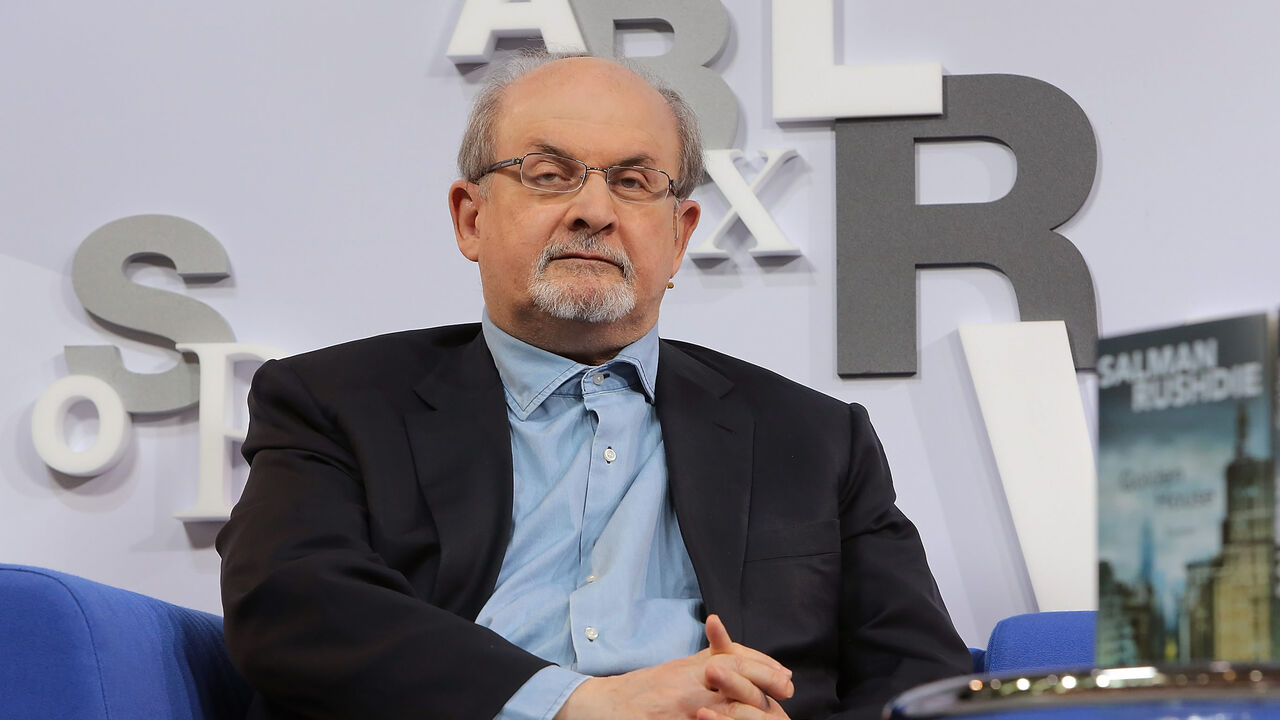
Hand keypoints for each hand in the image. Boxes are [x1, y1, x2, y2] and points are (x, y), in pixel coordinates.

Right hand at [554, 614, 791, 718]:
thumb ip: (706, 659)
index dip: (762, 665)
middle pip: (734, 676)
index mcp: (690, 669)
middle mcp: (687, 684)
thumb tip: (736, 653)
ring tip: (772, 711)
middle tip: (787, 687)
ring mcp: (682, 708)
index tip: (784, 674)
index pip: (732, 659)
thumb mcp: (676, 669)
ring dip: (750, 707)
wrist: (604, 708)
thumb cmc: (642, 689)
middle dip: (764, 680)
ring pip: (725, 706)